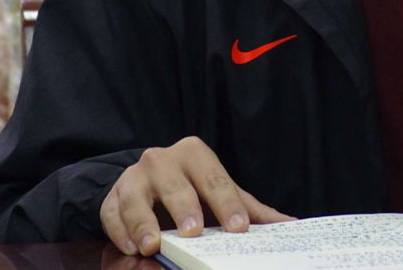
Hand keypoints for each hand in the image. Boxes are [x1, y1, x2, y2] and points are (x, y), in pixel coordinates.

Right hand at [100, 136, 292, 255]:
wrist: (148, 182)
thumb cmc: (191, 188)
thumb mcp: (219, 192)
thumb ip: (251, 209)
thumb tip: (291, 224)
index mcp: (195, 154)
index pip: (215, 179)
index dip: (228, 204)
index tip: (239, 227)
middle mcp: (163, 159)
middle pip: (176, 184)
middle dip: (185, 208)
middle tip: (194, 233)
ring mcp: (134, 177)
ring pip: (136, 197)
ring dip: (143, 222)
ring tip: (152, 245)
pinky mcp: (112, 197)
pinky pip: (112, 213)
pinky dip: (119, 231)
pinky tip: (130, 248)